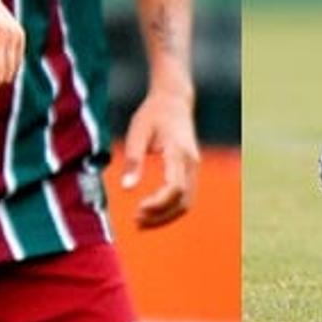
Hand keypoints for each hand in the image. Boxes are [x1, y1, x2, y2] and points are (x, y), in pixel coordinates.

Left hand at [119, 87, 198, 228]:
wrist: (174, 100)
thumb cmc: (153, 114)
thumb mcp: (137, 132)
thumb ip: (133, 159)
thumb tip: (127, 188)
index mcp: (178, 151)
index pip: (175, 188)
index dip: (158, 204)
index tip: (138, 210)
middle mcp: (191, 162)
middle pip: (183, 201)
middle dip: (160, 216)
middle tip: (136, 221)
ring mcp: (194, 167)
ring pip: (186, 203)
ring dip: (166, 216)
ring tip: (141, 222)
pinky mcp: (191, 170)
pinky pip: (186, 197)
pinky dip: (170, 209)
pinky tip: (151, 212)